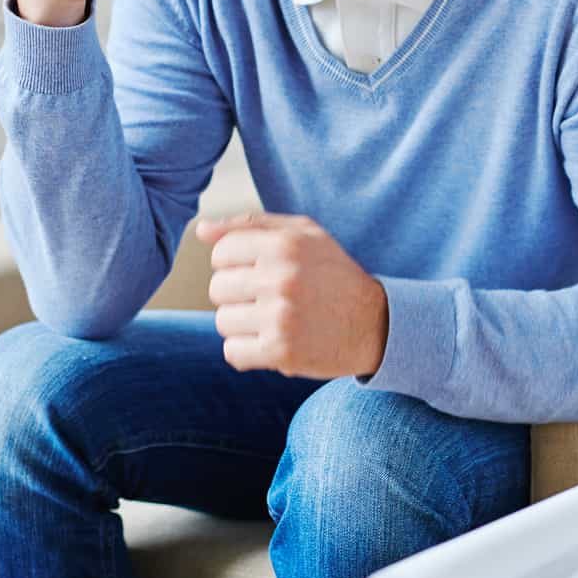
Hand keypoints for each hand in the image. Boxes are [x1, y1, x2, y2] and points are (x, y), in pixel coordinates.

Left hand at [197, 212, 389, 379]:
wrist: (376, 324)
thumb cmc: (334, 274)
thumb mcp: (305, 234)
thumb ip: (251, 225)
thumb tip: (201, 231)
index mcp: (285, 244)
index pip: (221, 253)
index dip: (237, 264)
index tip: (262, 272)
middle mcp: (281, 278)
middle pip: (218, 289)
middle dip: (239, 295)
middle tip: (271, 299)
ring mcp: (281, 317)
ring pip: (223, 322)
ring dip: (244, 325)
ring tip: (275, 320)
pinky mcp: (282, 352)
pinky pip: (233, 352)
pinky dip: (248, 351)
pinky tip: (273, 341)